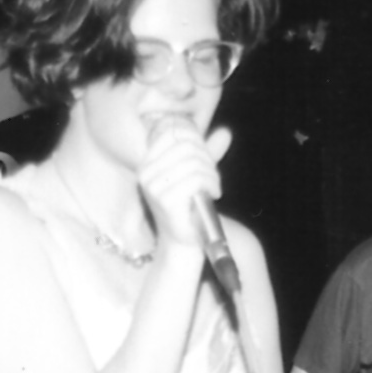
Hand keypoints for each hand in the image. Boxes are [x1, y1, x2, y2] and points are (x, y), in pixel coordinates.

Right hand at [139, 117, 230, 250]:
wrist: (183, 239)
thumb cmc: (188, 206)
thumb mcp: (196, 174)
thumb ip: (207, 153)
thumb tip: (226, 133)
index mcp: (147, 163)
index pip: (171, 133)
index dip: (195, 138)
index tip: (206, 156)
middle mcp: (145, 173)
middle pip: (186, 146)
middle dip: (207, 157)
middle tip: (213, 174)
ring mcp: (153, 187)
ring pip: (193, 162)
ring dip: (211, 173)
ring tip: (214, 186)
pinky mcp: (165, 200)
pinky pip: (196, 179)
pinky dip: (211, 183)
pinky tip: (214, 194)